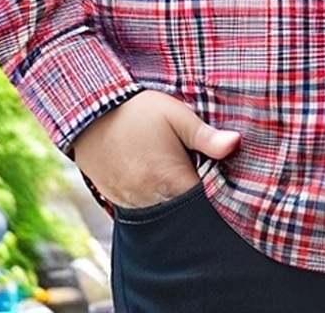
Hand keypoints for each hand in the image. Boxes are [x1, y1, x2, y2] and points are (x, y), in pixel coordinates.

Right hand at [72, 90, 240, 208]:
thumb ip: (206, 135)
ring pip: (165, 213)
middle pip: (186, 212)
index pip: (206, 202)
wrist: (88, 113)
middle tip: (203, 173)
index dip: (219, 193)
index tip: (226, 178)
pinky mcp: (117, 202)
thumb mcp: (175, 115)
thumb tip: (236, 144)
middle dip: (198, 199)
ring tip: (180, 174)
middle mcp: (150, 200)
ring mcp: (131, 204)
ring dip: (176, 200)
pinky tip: (160, 178)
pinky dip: (156, 200)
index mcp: (170, 180)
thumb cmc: (136, 111)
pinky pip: (145, 210)